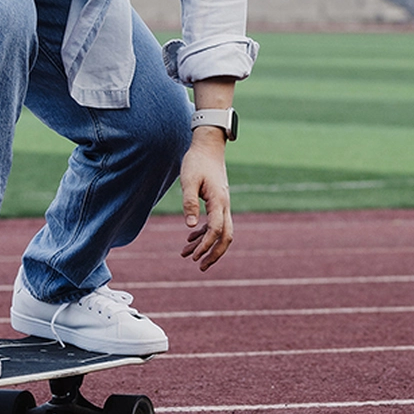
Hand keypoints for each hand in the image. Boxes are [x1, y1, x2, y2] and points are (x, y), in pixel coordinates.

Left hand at [179, 129, 232, 269]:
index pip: (216, 230)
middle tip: (201, 267)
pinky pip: (215, 223)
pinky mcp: (218, 201)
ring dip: (206, 245)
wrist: (208, 145)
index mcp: (218, 201)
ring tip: (187, 255)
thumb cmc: (197, 161)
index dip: (206, 245)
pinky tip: (190, 237)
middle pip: (226, 236)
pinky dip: (204, 233)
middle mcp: (224, 204)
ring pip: (221, 231)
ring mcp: (223, 204)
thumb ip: (189, 202)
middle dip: (215, 254)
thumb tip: (190, 226)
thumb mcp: (188, 180)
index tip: (193, 256)